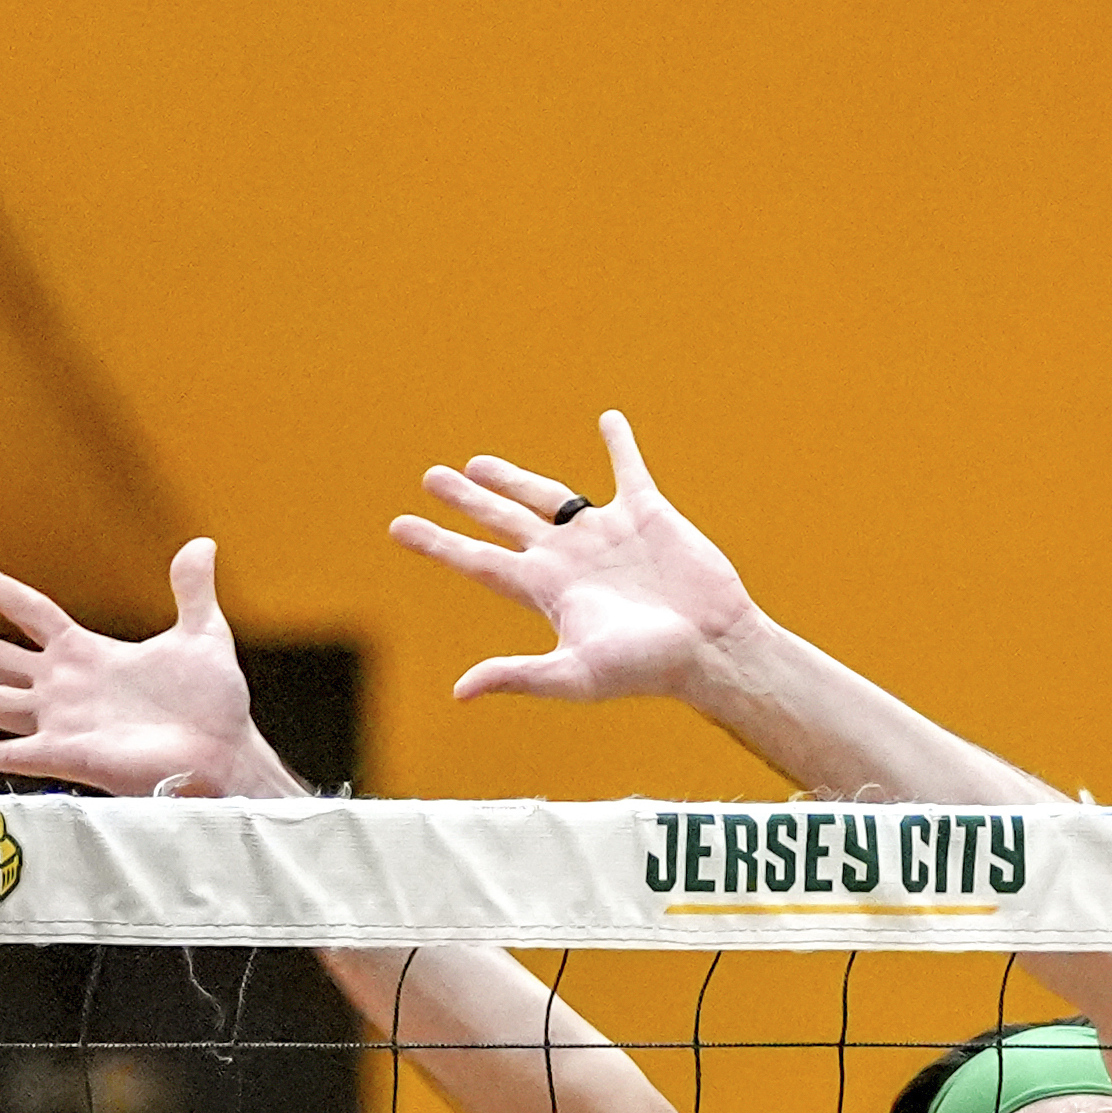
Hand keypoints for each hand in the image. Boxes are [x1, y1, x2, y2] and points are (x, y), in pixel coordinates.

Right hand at [0, 541, 293, 797]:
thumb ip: (191, 591)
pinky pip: (7, 757)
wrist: (224, 754)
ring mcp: (60, 724)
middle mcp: (63, 687)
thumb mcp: (203, 636)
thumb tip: (200, 544)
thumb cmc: (213, 704)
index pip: (29, 612)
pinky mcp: (65, 758)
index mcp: (87, 654)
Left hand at [387, 410, 768, 705]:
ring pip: (550, 495)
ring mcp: (605, 533)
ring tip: (479, 464)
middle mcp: (568, 558)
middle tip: (432, 478)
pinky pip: (628, 469)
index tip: (400, 527)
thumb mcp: (575, 674)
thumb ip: (519, 675)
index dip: (438, 543)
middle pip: (504, 521)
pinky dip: (619, 444)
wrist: (711, 647)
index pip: (478, 561)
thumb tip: (460, 691)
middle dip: (467, 501)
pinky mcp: (648, 514)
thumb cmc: (645, 668)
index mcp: (545, 590)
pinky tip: (608, 421)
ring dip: (514, 479)